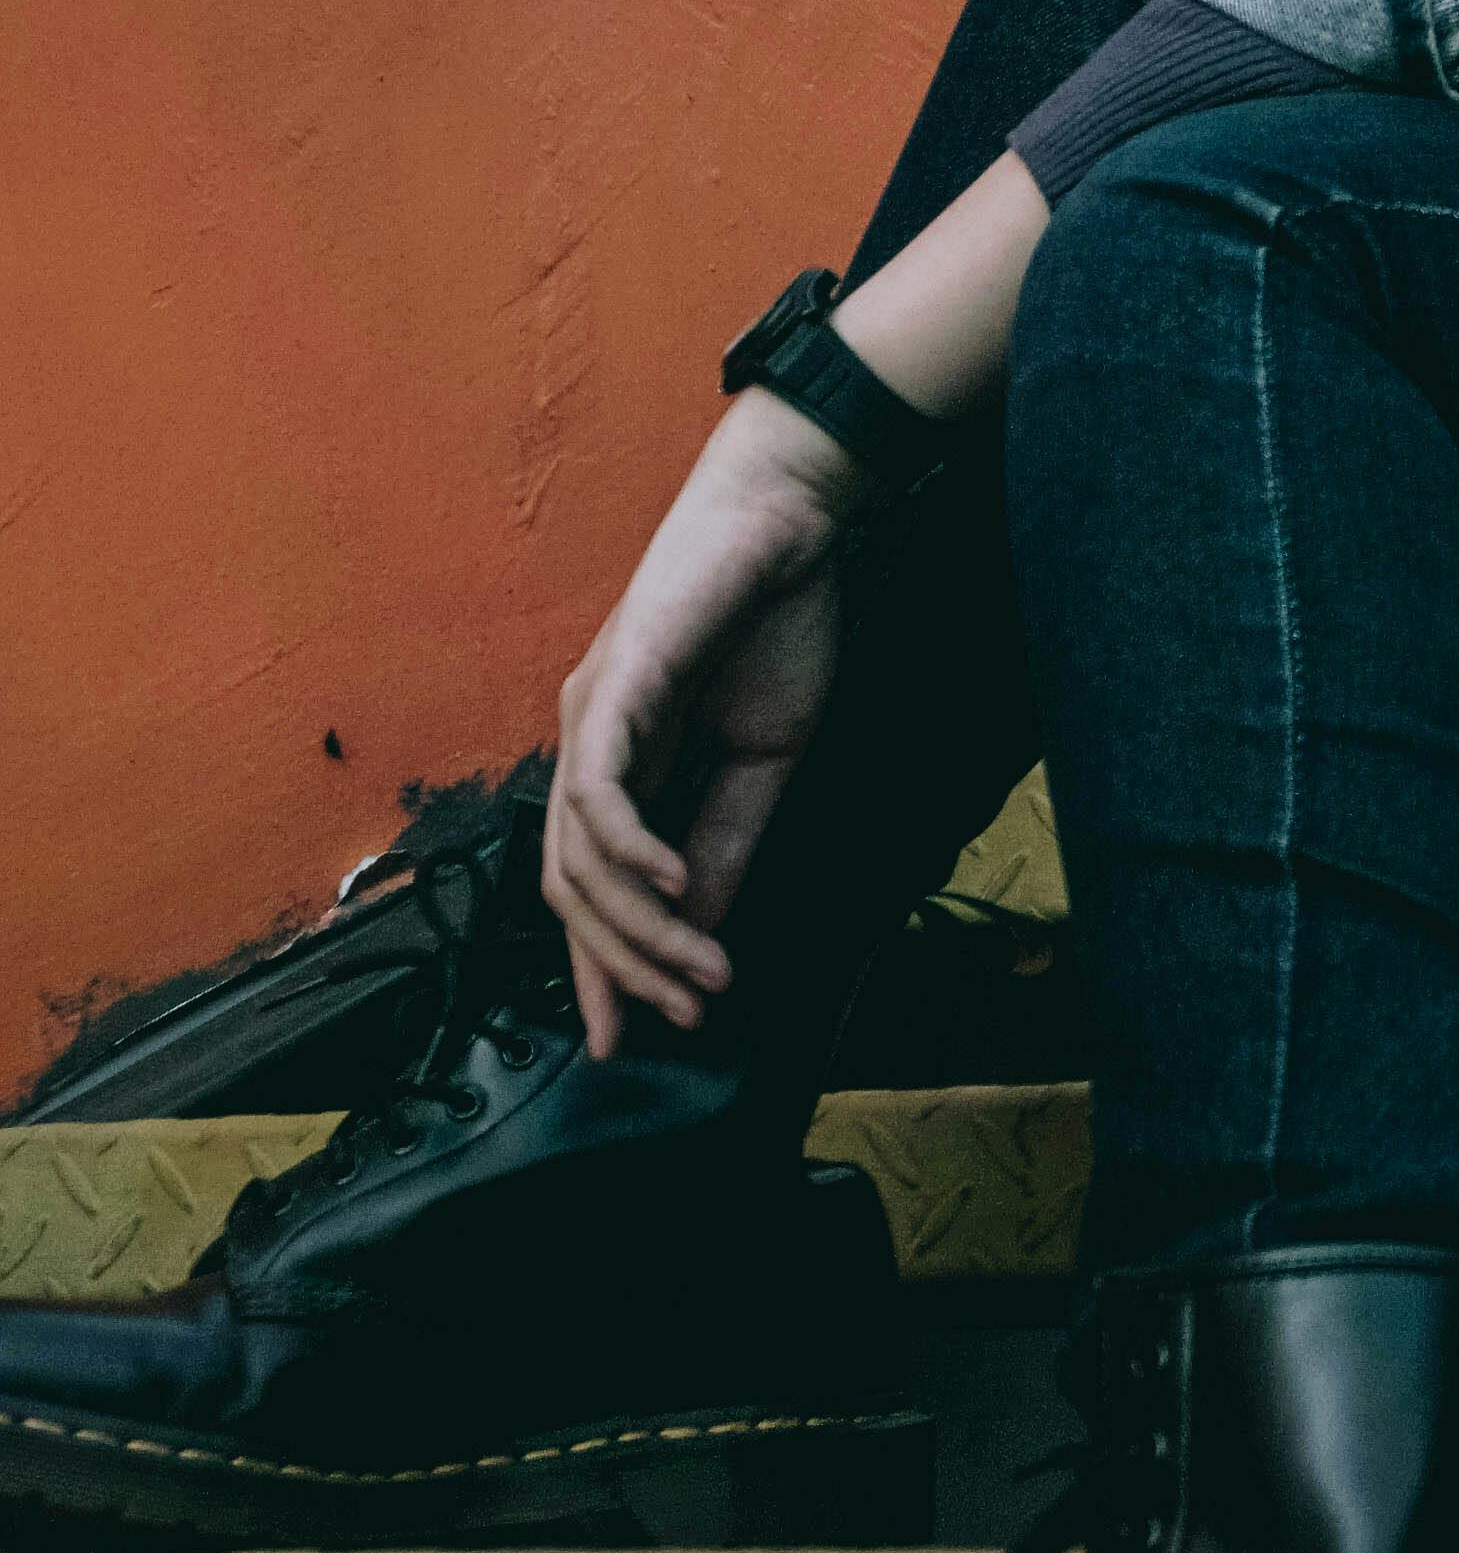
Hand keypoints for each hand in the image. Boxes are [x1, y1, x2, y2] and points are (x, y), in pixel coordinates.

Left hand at [541, 397, 856, 1057]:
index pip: (589, 886)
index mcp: (621, 760)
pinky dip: (630, 854)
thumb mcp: (762, 757)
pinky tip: (673, 893)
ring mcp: (592, 715)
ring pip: (582, 857)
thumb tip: (697, 927)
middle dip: (622, 967)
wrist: (793, 517)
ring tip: (701, 969)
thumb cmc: (777, 619)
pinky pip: (603, 793)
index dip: (605, 966)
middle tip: (680, 1016)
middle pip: (572, 888)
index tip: (635, 1035)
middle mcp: (587, 743)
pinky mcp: (614, 687)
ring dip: (640, 930)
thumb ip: (723, 838)